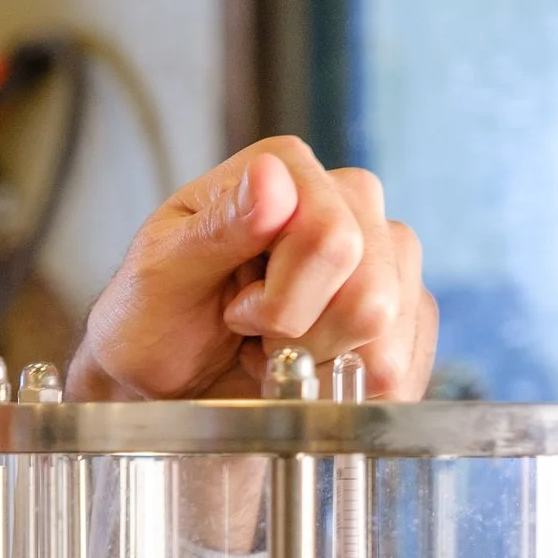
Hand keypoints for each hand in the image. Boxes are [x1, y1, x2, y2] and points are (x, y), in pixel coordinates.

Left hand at [65, 137, 438, 402]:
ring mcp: (383, 254)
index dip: (280, 301)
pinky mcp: (403, 310)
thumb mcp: (162, 274)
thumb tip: (274, 177)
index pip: (331, 239)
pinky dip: (343, 387)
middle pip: (369, 290)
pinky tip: (306, 370)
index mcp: (286, 170)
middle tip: (250, 334)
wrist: (163, 379)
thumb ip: (218, 228)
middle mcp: (347, 200)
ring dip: (319, 361)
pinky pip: (404, 364)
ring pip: (387, 329)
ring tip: (274, 348)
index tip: (232, 312)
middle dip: (299, 336)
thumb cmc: (153, 318)